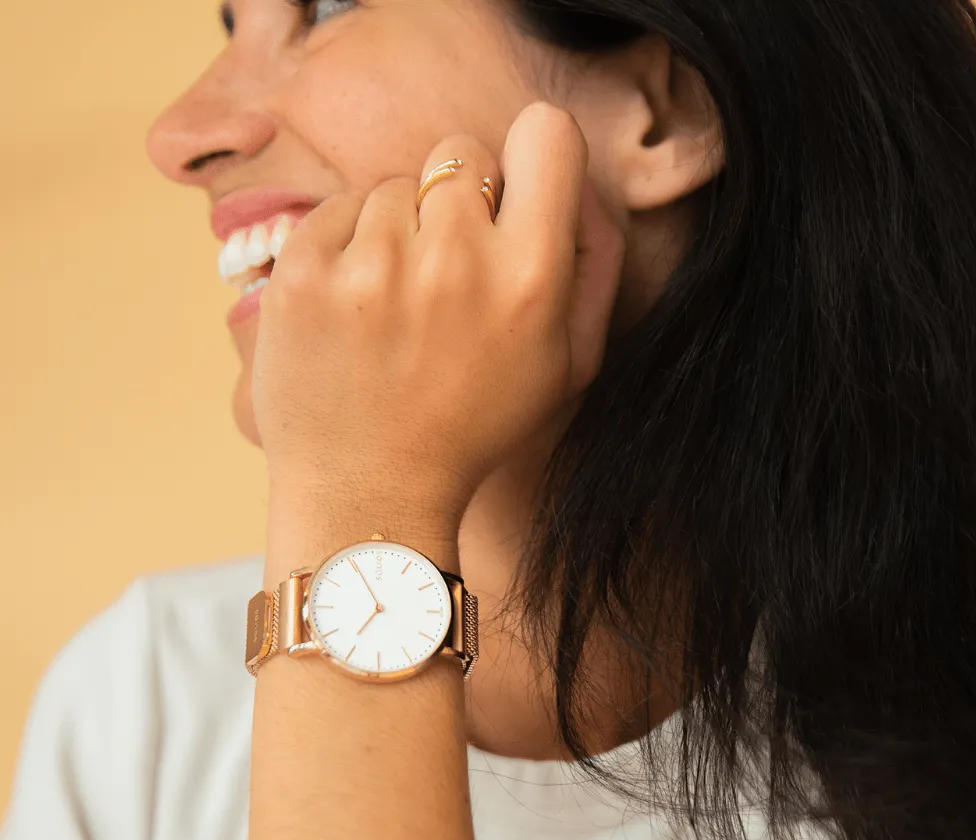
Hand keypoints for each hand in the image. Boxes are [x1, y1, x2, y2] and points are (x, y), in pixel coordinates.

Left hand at [249, 101, 626, 531]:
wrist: (370, 490)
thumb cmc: (474, 428)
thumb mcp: (567, 365)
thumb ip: (592, 266)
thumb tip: (578, 185)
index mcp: (531, 279)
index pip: (547, 133)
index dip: (531, 160)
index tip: (512, 196)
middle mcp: (455, 259)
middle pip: (460, 153)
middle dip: (456, 202)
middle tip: (445, 274)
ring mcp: (372, 264)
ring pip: (392, 185)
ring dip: (396, 232)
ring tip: (394, 310)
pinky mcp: (304, 272)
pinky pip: (334, 208)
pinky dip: (344, 247)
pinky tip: (354, 311)